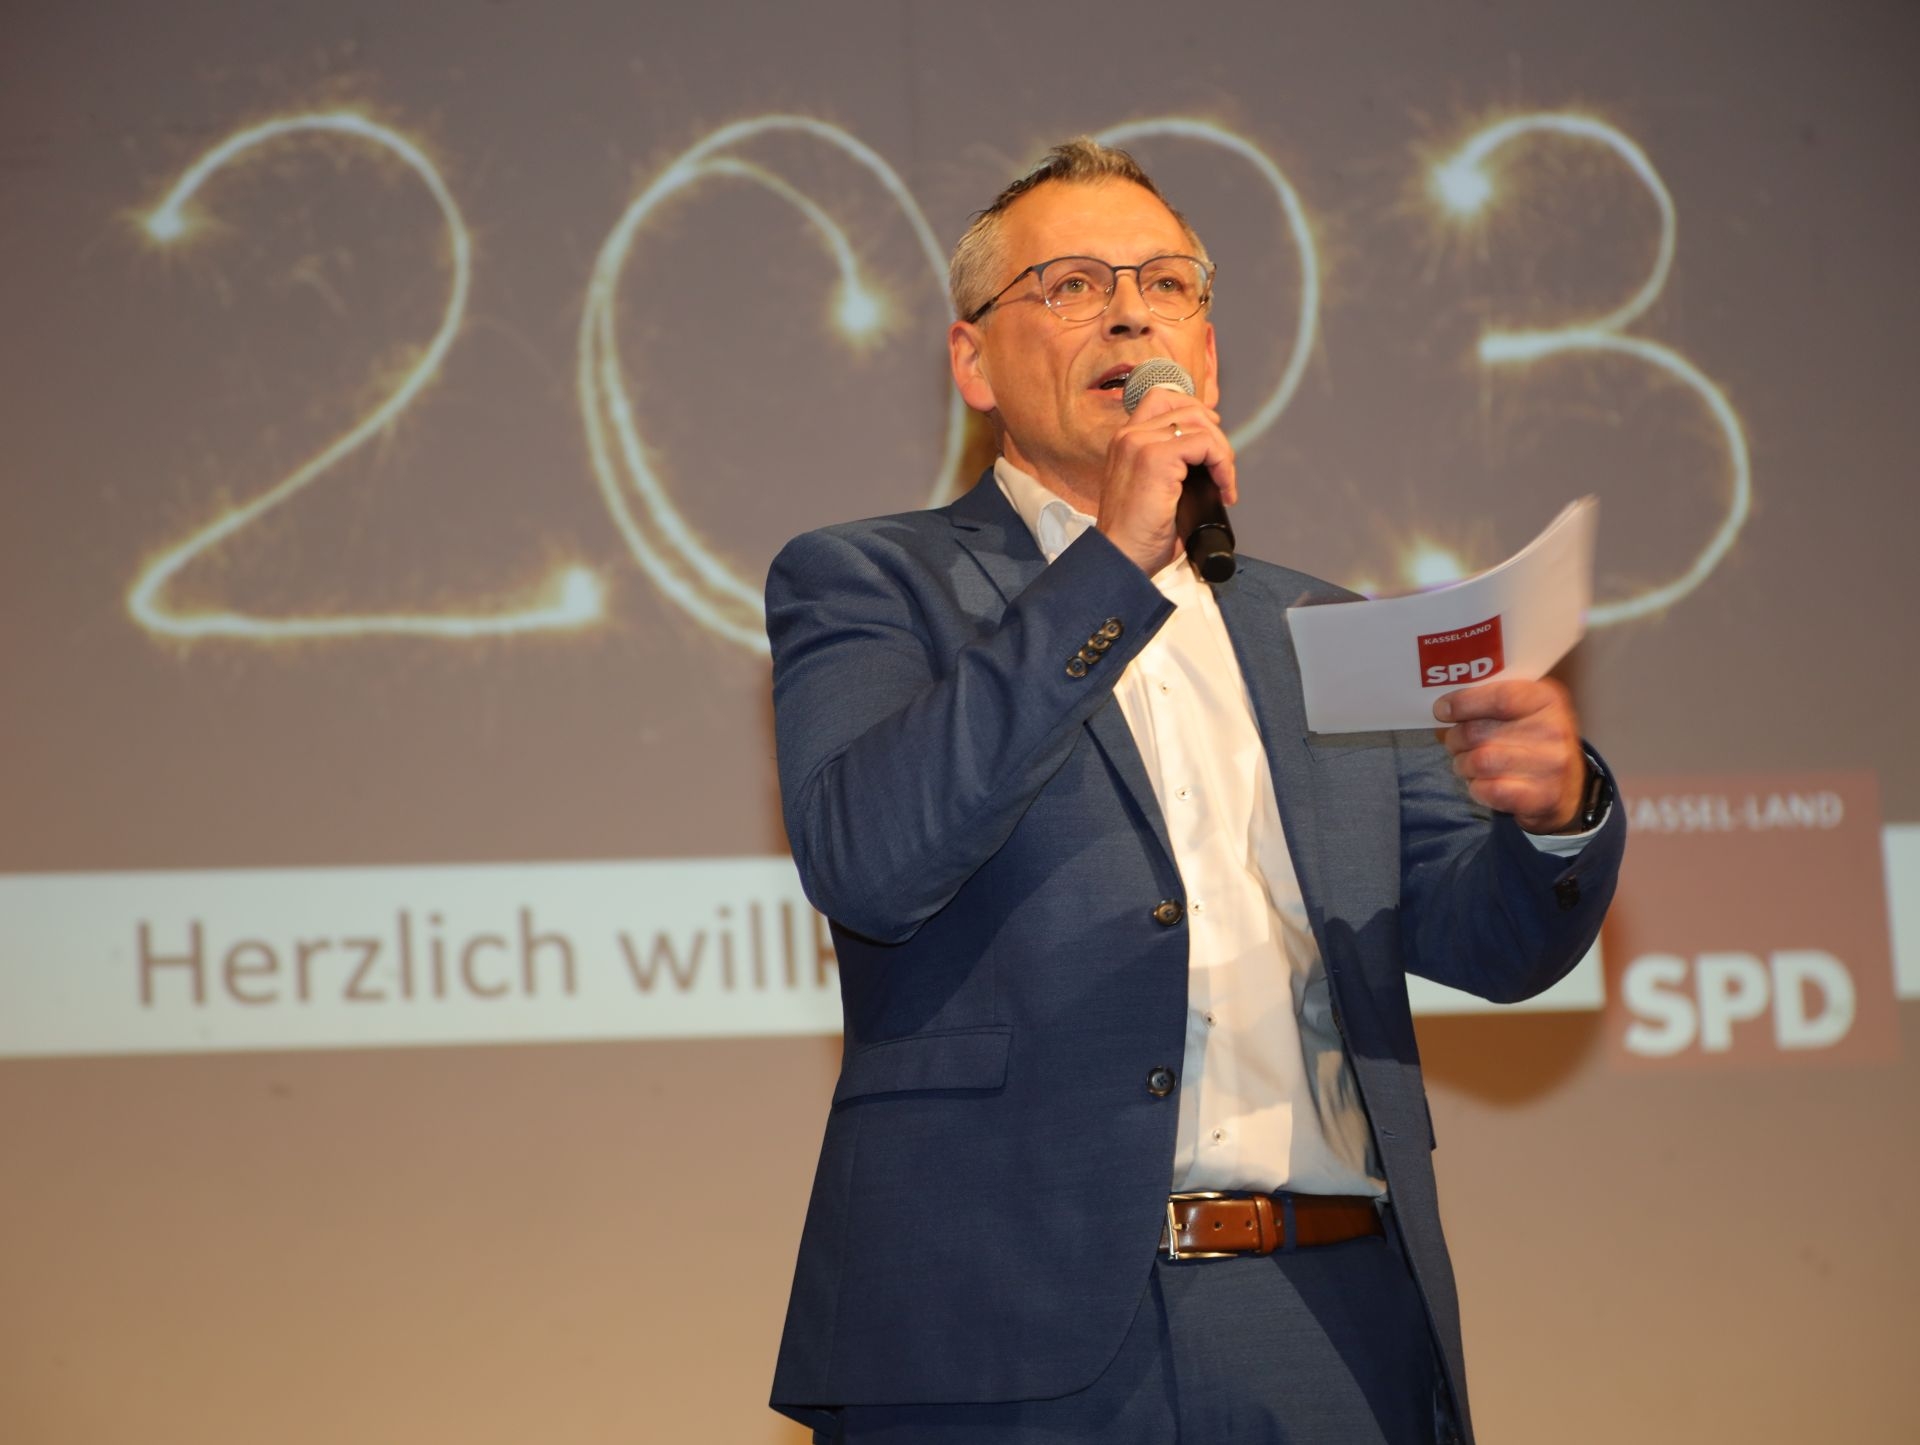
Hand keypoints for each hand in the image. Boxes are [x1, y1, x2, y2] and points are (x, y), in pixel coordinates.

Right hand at [1094, 386, 1236, 574]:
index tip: (1211, 447)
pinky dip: (1222, 464)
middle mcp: (1129, 436)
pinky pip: (1204, 444)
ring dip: (1222, 452)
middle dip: (1215, 436)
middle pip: (1188, 408)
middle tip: (1223, 471)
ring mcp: (1140, 444)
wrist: (1120, 559)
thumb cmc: (1136, 536)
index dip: (1196, 415)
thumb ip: (1171, 466)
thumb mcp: (1152, 490)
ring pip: (1199, 423)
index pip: (1163, 399)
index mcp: (1125, 441)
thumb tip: (1209, 459)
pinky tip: (1223, 488)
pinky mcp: (1155, 459)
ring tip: (1225, 483)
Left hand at [1435, 678, 1587, 833]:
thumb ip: (1487, 702)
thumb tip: (1442, 710)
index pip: (1498, 698)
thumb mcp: (1521, 710)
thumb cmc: (1532, 741)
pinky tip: (1482, 784)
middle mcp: (1554, 729)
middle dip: (1455, 739)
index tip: (1441, 710)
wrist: (1567, 788)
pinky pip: (1488, 790)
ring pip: (1479, 762)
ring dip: (1462, 764)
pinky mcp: (1542, 796)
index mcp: (1547, 699)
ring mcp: (1551, 765)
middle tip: (1455, 743)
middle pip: (1479, 732)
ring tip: (1467, 764)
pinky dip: (1476, 788)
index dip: (1463, 703)